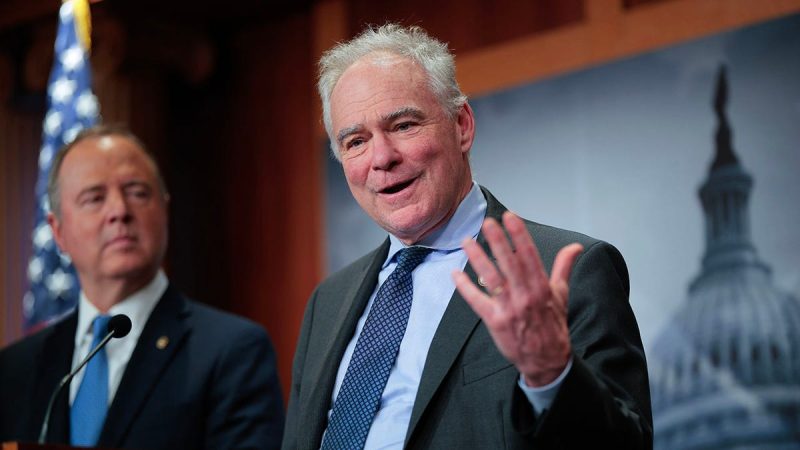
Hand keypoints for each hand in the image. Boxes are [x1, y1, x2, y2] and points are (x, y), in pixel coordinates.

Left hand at [452, 211, 582, 386]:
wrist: (546, 359)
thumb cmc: (552, 324)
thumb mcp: (561, 293)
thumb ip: (563, 266)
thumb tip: (574, 247)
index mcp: (542, 287)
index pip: (529, 255)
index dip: (519, 235)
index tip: (510, 218)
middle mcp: (525, 296)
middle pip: (510, 264)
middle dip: (498, 241)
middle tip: (487, 223)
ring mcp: (509, 309)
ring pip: (491, 278)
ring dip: (478, 258)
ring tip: (467, 241)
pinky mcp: (495, 321)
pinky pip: (477, 300)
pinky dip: (466, 286)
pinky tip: (455, 273)